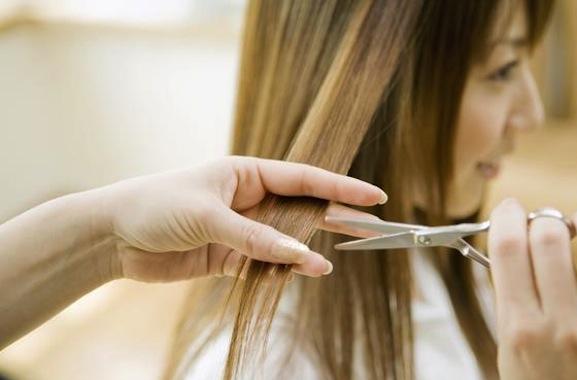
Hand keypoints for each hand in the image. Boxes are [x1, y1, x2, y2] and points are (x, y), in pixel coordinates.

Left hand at [102, 156, 385, 281]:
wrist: (112, 237)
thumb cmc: (156, 207)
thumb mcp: (209, 216)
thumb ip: (256, 237)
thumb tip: (303, 256)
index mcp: (247, 173)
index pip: (304, 180)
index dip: (341, 188)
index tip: (374, 196)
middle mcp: (249, 199)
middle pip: (303, 209)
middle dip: (336, 218)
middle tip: (373, 227)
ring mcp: (241, 229)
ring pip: (286, 240)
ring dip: (308, 250)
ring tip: (336, 260)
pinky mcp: (229, 257)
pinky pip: (265, 264)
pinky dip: (282, 272)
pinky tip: (301, 275)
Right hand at [488, 199, 576, 379]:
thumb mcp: (509, 352)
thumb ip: (512, 300)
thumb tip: (515, 245)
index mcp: (521, 331)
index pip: (510, 249)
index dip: (506, 217)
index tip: (508, 210)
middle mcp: (563, 328)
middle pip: (550, 241)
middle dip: (541, 219)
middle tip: (540, 222)